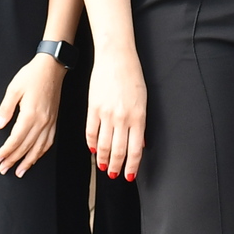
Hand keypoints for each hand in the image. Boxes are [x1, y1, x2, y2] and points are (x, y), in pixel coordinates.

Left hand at [0, 53, 63, 176]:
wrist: (53, 68)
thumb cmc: (32, 75)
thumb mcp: (13, 89)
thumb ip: (5, 109)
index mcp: (30, 114)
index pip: (16, 139)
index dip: (6, 151)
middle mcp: (42, 122)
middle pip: (26, 147)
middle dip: (13, 160)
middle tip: (3, 169)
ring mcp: (50, 122)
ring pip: (39, 148)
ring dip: (28, 162)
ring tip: (19, 171)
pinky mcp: (54, 121)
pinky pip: (48, 142)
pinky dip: (41, 153)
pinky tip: (35, 157)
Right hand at [86, 49, 147, 182]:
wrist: (116, 57)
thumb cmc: (132, 76)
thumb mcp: (143, 100)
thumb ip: (141, 124)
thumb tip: (141, 143)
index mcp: (138, 117)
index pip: (135, 150)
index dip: (132, 167)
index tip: (129, 175)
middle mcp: (122, 118)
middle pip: (119, 151)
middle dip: (116, 167)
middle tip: (114, 175)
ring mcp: (106, 114)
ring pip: (103, 144)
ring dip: (103, 159)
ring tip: (103, 166)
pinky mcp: (93, 108)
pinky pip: (90, 131)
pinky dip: (91, 143)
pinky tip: (92, 149)